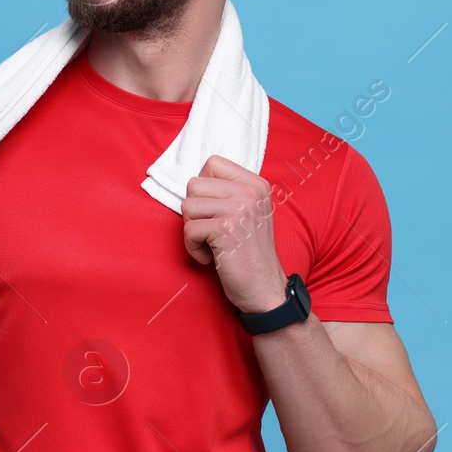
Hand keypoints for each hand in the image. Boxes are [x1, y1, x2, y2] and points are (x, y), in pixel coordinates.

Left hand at [181, 154, 287, 313]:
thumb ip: (228, 192)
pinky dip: (193, 248)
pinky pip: (188, 229)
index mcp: (256, 184)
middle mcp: (250, 191)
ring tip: (211, 244)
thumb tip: (194, 180)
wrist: (265, 288)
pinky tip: (210, 257)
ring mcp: (239, 209)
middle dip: (194, 211)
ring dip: (192, 230)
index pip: (212, 163)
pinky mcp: (225, 229)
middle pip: (194, 184)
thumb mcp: (248, 213)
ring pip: (187, 206)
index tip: (213, 210)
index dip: (203, 189)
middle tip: (211, 231)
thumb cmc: (248, 253)